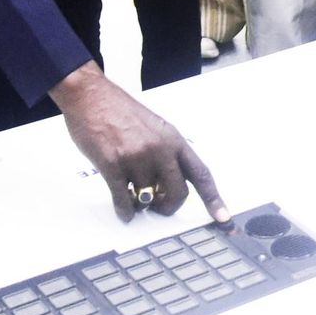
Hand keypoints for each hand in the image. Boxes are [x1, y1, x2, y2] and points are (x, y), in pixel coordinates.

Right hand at [51, 62, 228, 223]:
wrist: (92, 96)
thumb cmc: (121, 112)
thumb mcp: (155, 127)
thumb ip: (166, 153)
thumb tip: (170, 184)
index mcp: (174, 140)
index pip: (200, 173)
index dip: (213, 198)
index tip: (223, 217)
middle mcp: (160, 149)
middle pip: (178, 193)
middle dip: (169, 207)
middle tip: (159, 207)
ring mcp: (137, 157)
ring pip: (147, 198)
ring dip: (141, 205)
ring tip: (134, 197)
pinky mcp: (113, 164)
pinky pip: (123, 200)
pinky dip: (125, 210)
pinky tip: (124, 211)